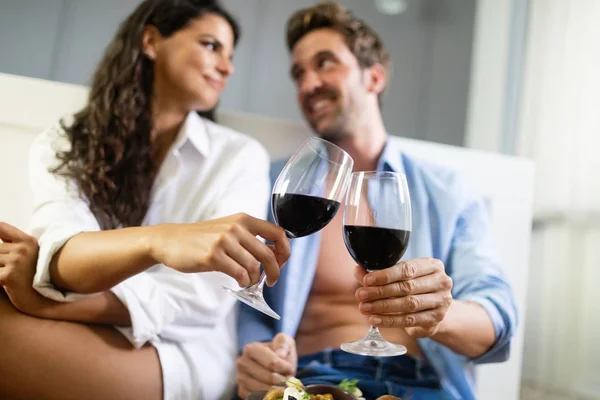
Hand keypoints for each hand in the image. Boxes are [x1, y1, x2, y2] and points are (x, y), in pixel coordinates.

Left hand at [0, 222, 49, 315]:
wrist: (46, 300)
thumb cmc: (35, 280)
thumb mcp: (30, 256)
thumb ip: (14, 245)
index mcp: (28, 242)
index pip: (1, 227)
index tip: (1, 253)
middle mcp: (23, 249)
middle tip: (6, 270)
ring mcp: (16, 261)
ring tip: (7, 277)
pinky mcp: (9, 275)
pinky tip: (4, 284)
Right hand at [149, 213, 289, 287]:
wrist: (170, 240)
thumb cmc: (202, 239)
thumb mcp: (228, 230)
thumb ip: (250, 239)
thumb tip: (274, 256)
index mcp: (244, 219)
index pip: (278, 233)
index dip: (284, 251)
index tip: (280, 263)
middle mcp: (236, 227)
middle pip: (268, 254)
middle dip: (275, 272)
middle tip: (271, 282)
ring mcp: (224, 241)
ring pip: (254, 267)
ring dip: (255, 280)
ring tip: (248, 281)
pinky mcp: (213, 256)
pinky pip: (239, 274)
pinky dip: (244, 282)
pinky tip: (239, 282)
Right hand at [236, 333, 297, 398]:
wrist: (271, 364)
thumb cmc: (279, 352)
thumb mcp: (284, 342)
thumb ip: (283, 344)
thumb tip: (280, 355)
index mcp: (250, 349)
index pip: (272, 363)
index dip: (285, 368)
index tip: (289, 368)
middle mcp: (242, 363)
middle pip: (269, 378)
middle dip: (283, 380)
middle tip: (288, 378)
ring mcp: (240, 378)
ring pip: (264, 390)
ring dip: (278, 389)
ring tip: (283, 384)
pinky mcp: (242, 392)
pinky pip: (258, 398)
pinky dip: (270, 396)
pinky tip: (275, 391)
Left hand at [355, 257, 452, 336]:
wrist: (435, 308)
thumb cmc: (414, 287)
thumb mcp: (400, 277)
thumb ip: (379, 274)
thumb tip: (357, 271)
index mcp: (432, 265)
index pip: (407, 269)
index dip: (385, 275)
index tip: (366, 281)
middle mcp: (441, 281)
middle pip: (407, 287)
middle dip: (380, 292)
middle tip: (361, 295)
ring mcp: (441, 301)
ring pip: (408, 304)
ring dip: (383, 307)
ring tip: (365, 308)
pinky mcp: (436, 318)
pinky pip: (410, 320)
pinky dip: (390, 321)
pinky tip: (375, 320)